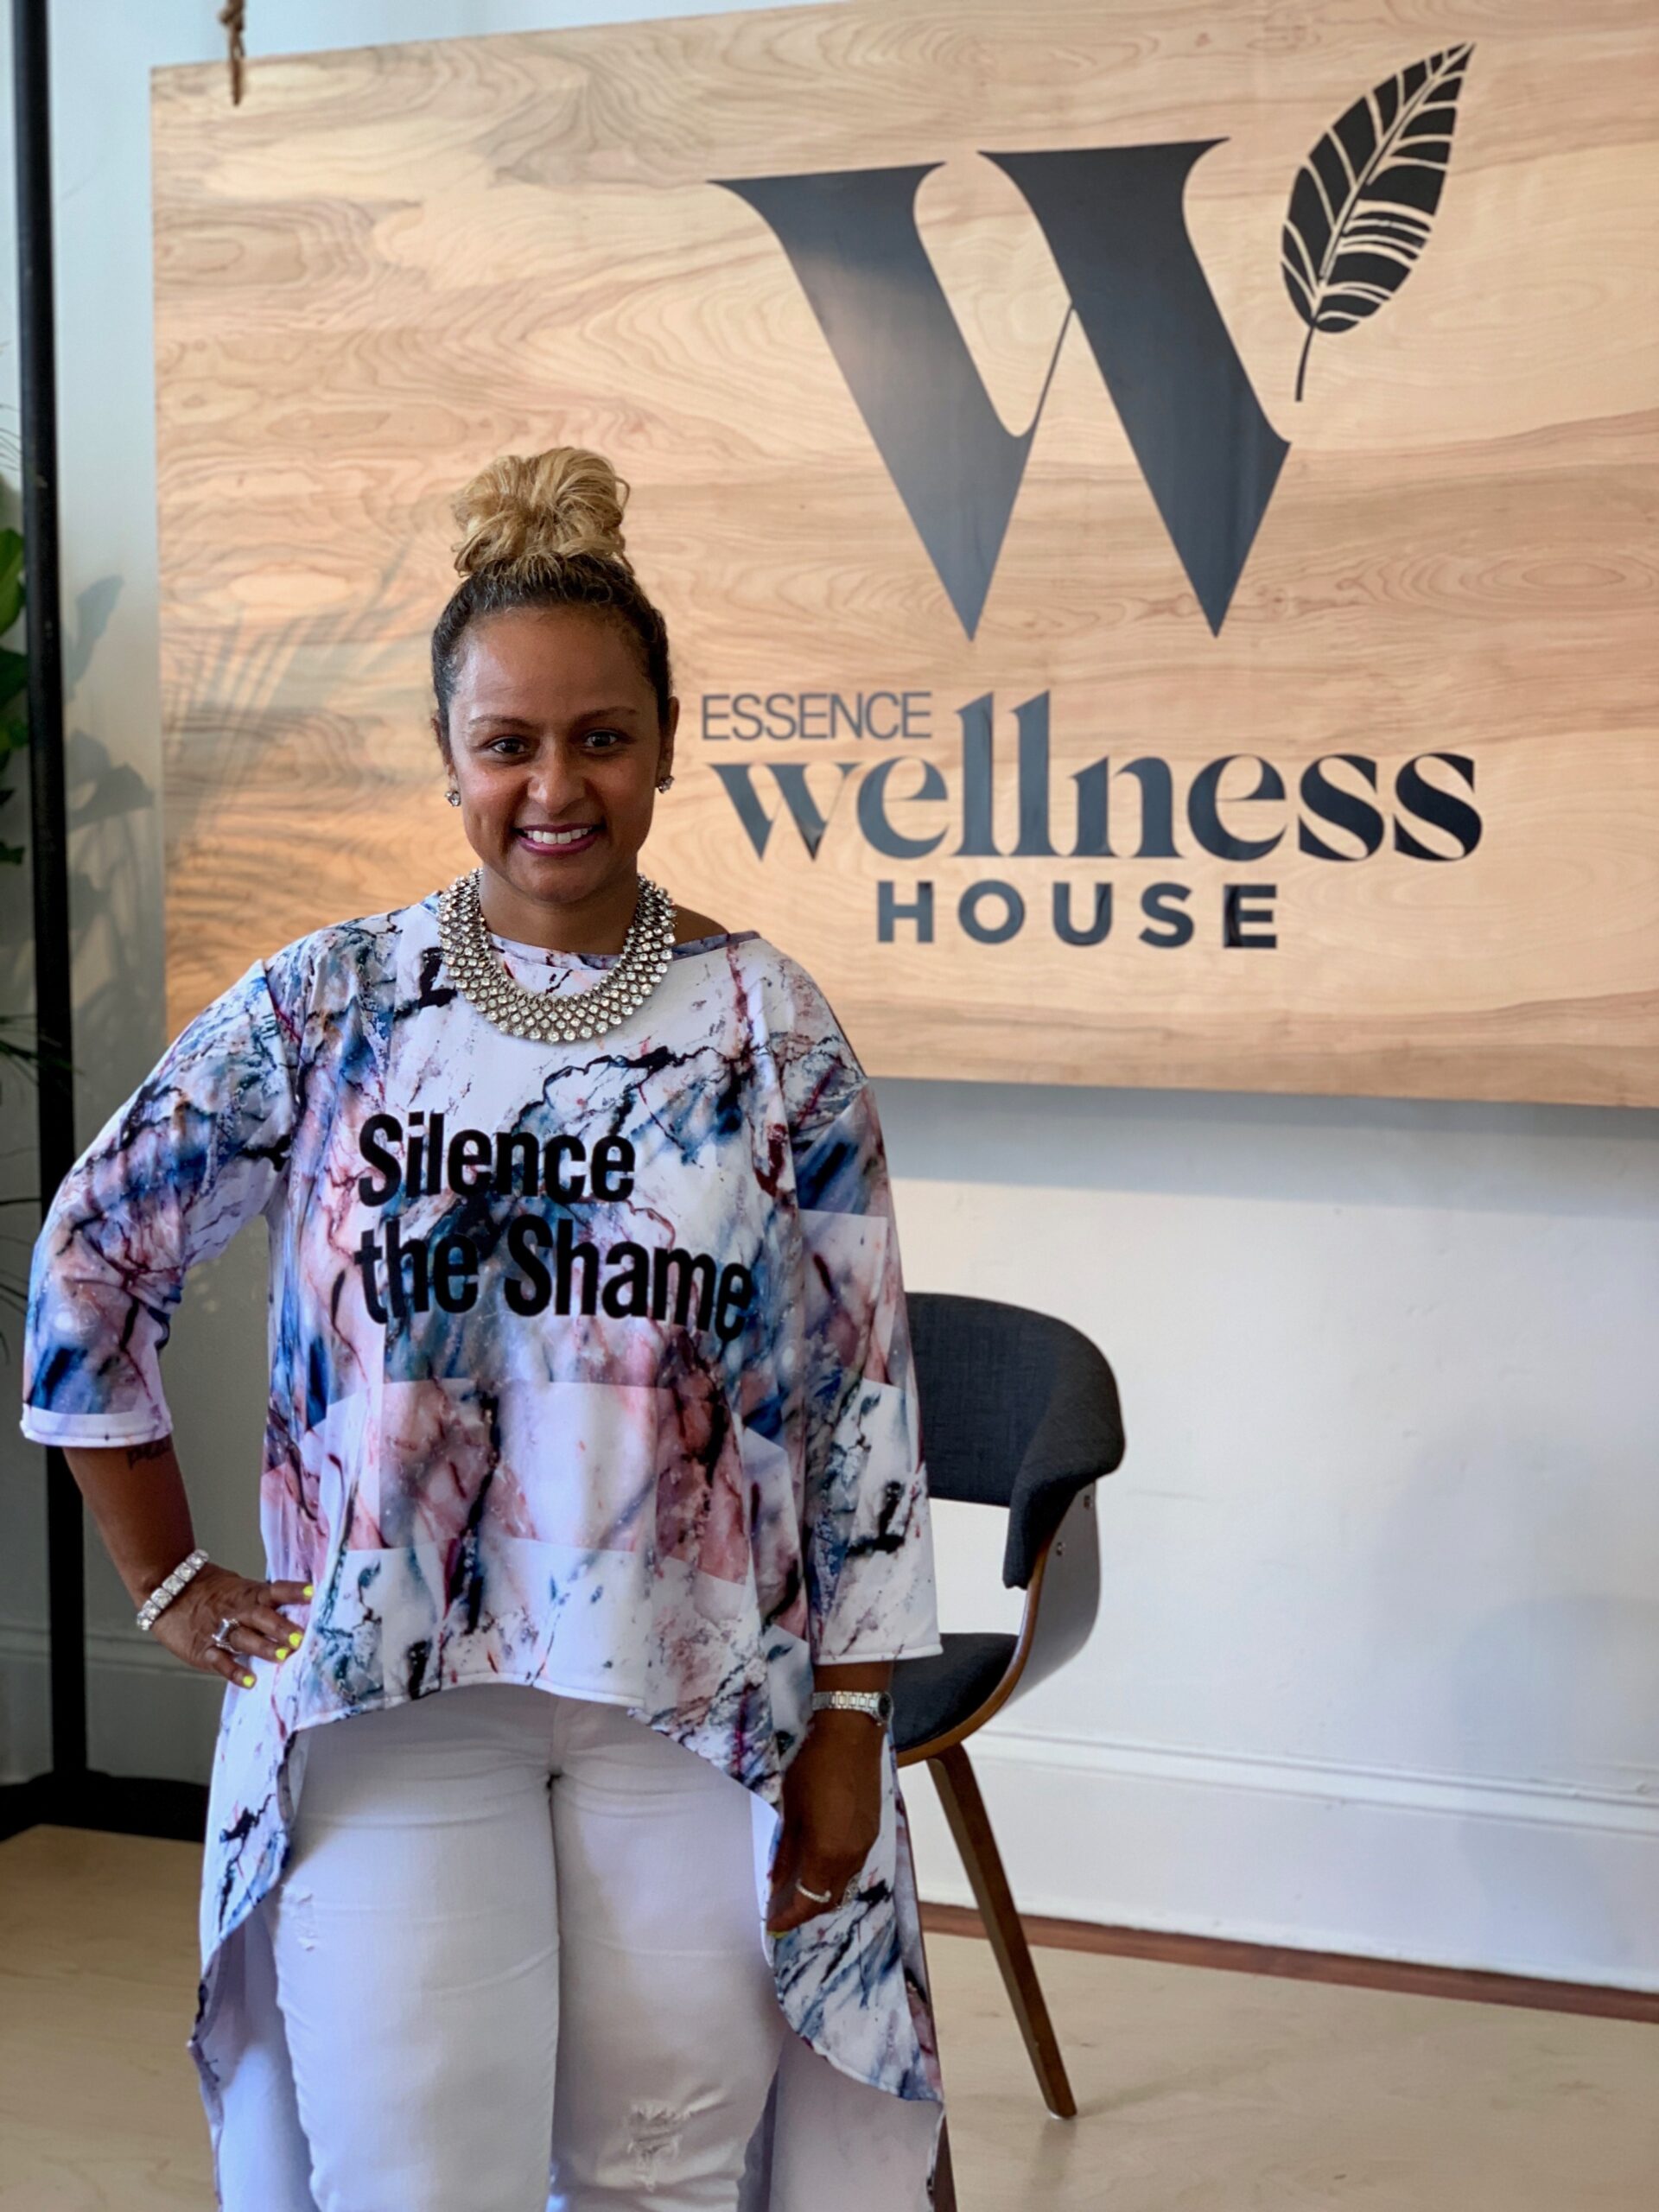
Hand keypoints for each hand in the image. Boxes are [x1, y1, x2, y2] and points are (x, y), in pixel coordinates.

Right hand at [148, 1561, 310, 1688]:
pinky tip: (250, 1682)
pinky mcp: (204, 1649)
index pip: (275, 1591)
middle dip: (281, 1627)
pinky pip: (221, 1661)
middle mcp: (237, 1611)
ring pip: (244, 1638)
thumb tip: (296, 1607)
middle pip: (262, 1617)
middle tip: (300, 1637)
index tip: (312, 1593)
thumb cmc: (208, 1591)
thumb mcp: (239, 1587)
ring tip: (283, 1656)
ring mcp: (220, 1630)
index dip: (293, 1592)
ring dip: (264, 1647)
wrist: (167, 1590)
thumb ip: (263, 1600)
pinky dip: (235, 1671)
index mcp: (249, 1594)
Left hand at [766, 1712, 883, 1932]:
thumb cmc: (813, 1768)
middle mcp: (853, 1857)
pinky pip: (854, 1866)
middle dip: (806, 1910)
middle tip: (782, 1909)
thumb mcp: (791, 1809)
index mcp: (828, 1854)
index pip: (809, 1901)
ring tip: (799, 1888)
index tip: (772, 1924)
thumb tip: (774, 1882)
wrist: (852, 1735)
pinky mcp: (874, 1831)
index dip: (790, 1917)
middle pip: (831, 1899)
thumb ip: (785, 1851)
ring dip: (823, 1893)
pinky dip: (836, 1875)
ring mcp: (867, 1844)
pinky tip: (820, 1863)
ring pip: (845, 1884)